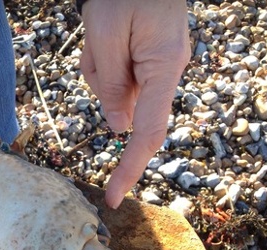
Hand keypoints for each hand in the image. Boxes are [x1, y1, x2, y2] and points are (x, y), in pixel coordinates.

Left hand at [81, 0, 189, 207]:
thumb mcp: (105, 35)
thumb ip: (112, 85)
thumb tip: (118, 128)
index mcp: (164, 67)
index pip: (149, 132)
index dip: (130, 167)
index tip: (113, 197)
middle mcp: (168, 71)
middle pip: (128, 109)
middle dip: (103, 85)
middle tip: (98, 49)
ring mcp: (160, 67)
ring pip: (119, 93)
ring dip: (99, 71)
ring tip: (101, 36)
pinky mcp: (150, 62)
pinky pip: (121, 79)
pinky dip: (104, 65)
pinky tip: (106, 39)